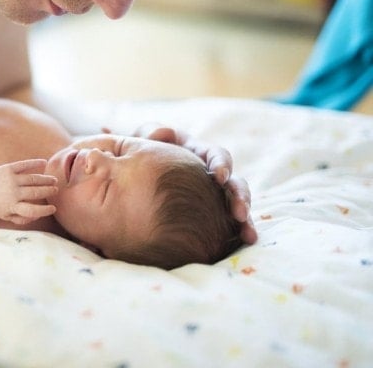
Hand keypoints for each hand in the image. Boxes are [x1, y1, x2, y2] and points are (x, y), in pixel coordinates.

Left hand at [0, 159, 57, 224]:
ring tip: (53, 180)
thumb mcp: (7, 216)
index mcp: (12, 206)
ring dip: (46, 179)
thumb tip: (39, 215)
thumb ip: (23, 219)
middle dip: (48, 191)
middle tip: (55, 190)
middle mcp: (12, 193)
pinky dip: (35, 163)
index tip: (53, 208)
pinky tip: (44, 163)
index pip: (33, 210)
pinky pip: (24, 165)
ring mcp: (10, 179)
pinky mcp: (7, 168)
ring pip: (33, 179)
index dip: (45, 210)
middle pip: (36, 192)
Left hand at [133, 122, 257, 243]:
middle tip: (240, 213)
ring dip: (244, 219)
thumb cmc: (140, 154)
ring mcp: (211, 196)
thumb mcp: (143, 140)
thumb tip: (164, 133)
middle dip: (240, 196)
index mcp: (197, 153)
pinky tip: (241, 246)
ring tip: (248, 235)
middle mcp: (210, 175)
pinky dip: (233, 234)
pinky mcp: (209, 215)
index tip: (220, 176)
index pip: (216, 155)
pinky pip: (223, 225)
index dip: (221, 164)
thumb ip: (150, 133)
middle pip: (233, 183)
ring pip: (234, 205)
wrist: (132, 176)